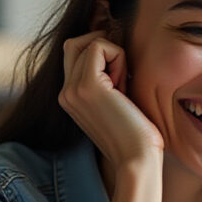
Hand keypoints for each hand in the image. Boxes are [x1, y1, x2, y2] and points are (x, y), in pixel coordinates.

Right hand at [58, 31, 163, 173]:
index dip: (102, 56)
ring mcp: (72, 89)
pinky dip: (119, 58)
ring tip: (123, 89)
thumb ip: (106, 77)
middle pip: (76, 43)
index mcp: (69, 97)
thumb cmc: (136, 132)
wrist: (136, 159)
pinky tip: (124, 88)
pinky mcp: (87, 85)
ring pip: (90, 43)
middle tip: (122, 80)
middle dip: (105, 51)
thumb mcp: (115, 99)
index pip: (75, 53)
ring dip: (115, 57)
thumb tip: (113, 42)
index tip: (120, 81)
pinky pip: (100, 46)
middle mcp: (64, 92)